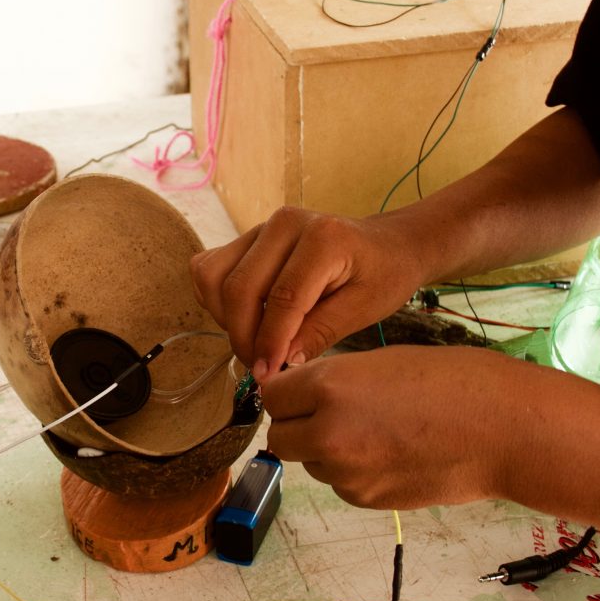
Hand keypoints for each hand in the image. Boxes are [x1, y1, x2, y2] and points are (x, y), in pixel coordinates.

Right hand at [191, 207, 427, 381]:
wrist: (389, 243)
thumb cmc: (384, 275)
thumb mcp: (365, 309)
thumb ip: (321, 333)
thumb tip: (280, 363)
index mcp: (323, 238)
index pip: (282, 298)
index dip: (270, 343)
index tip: (267, 376)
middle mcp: (285, 223)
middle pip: (239, 287)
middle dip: (244, 337)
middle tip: (262, 368)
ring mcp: (261, 227)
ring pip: (214, 277)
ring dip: (226, 318)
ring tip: (256, 341)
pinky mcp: (248, 237)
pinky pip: (210, 269)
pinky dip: (218, 300)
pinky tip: (248, 318)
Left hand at [262, 345, 539, 507]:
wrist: (503, 430)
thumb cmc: (454, 382)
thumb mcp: (382, 362)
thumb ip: (335, 380)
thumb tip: (302, 395)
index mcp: (329, 387)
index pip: (272, 396)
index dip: (286, 393)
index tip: (300, 391)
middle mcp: (327, 433)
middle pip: (279, 437)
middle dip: (297, 426)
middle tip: (330, 414)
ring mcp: (346, 473)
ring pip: (310, 463)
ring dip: (326, 450)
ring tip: (376, 431)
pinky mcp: (366, 499)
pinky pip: (340, 484)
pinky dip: (354, 472)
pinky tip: (392, 453)